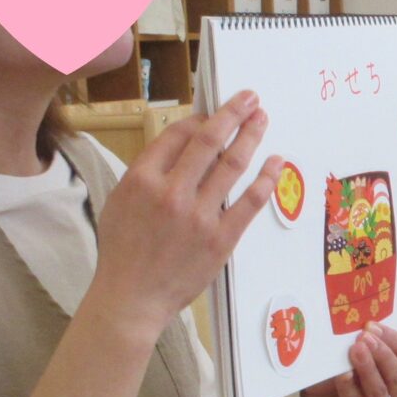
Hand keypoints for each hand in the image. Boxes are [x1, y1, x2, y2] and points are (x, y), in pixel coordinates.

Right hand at [90, 93, 279, 340]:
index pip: (177, 134)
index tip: (213, 113)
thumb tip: (182, 144)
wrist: (132, 298)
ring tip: (262, 118)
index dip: (200, 119)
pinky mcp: (221, 239)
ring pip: (233, 164)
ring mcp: (199, 216)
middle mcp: (171, 193)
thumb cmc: (123, 251)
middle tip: (250, 97)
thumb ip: (148, 172)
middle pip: (209, 140)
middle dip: (232, 112)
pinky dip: (267, 178)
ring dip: (251, 135)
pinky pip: (250, 201)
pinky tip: (276, 161)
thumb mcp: (120, 202)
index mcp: (141, 180)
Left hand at [299, 324, 396, 396]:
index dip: (392, 337)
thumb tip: (354, 323)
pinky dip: (350, 389)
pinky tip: (343, 375)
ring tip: (354, 351)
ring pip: (381, 391)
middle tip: (364, 338)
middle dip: (382, 353)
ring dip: (368, 369)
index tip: (370, 326)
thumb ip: (357, 342)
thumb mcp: (348, 355)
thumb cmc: (336, 377)